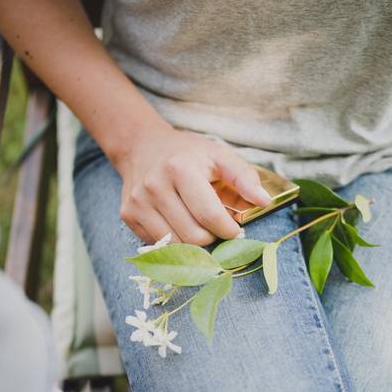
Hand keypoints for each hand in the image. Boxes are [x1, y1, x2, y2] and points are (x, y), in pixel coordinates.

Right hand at [113, 127, 272, 244]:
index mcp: (180, 169)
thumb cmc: (187, 153)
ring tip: (199, 226)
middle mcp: (155, 186)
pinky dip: (174, 241)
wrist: (141, 146)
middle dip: (211, 238)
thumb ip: (244, 177)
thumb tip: (264, 201)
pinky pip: (158, 244)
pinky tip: (178, 223)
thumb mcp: (219, 155)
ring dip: (193, 244)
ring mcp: (138, 203)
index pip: (209, 216)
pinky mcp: (128, 215)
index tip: (235, 230)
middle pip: (193, 237)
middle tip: (216, 227)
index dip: (228, 230)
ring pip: (175, 246)